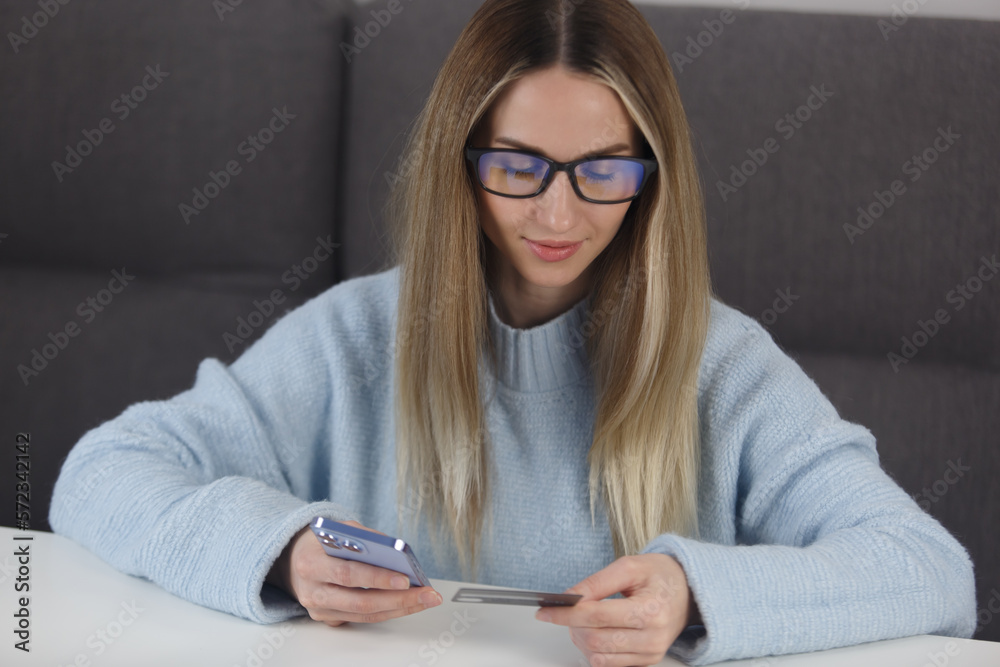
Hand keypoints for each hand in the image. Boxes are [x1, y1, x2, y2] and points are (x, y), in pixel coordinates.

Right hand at [266, 520, 441, 625]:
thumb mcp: (339, 529)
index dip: (377, 578)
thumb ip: (364, 538)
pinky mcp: (328, 618)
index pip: (348, 574)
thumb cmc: (321, 541)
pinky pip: (362, 618)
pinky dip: (388, 611)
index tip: (405, 578)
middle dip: (398, 599)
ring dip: (399, 608)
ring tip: (425, 598)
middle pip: (360, 601)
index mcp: (311, 563)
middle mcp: (313, 591)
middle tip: (426, 593)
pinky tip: (408, 602)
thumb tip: (397, 551)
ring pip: (365, 615)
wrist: (292, 559)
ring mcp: (319, 609)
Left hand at [534, 554, 697, 666]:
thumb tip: (569, 596)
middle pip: (596, 639)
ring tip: (580, 620)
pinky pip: (609, 664)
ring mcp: (651, 652)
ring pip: (599, 656)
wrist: (689, 591)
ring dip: (580, 638)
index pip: (597, 615)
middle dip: (571, 626)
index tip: (545, 610)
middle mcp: (653, 636)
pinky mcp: (647, 661)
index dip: (566, 613)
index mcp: (651, 609)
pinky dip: (593, 650)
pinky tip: (593, 632)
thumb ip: (598, 582)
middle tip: (563, 611)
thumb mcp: (629, 566)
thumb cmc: (661, 575)